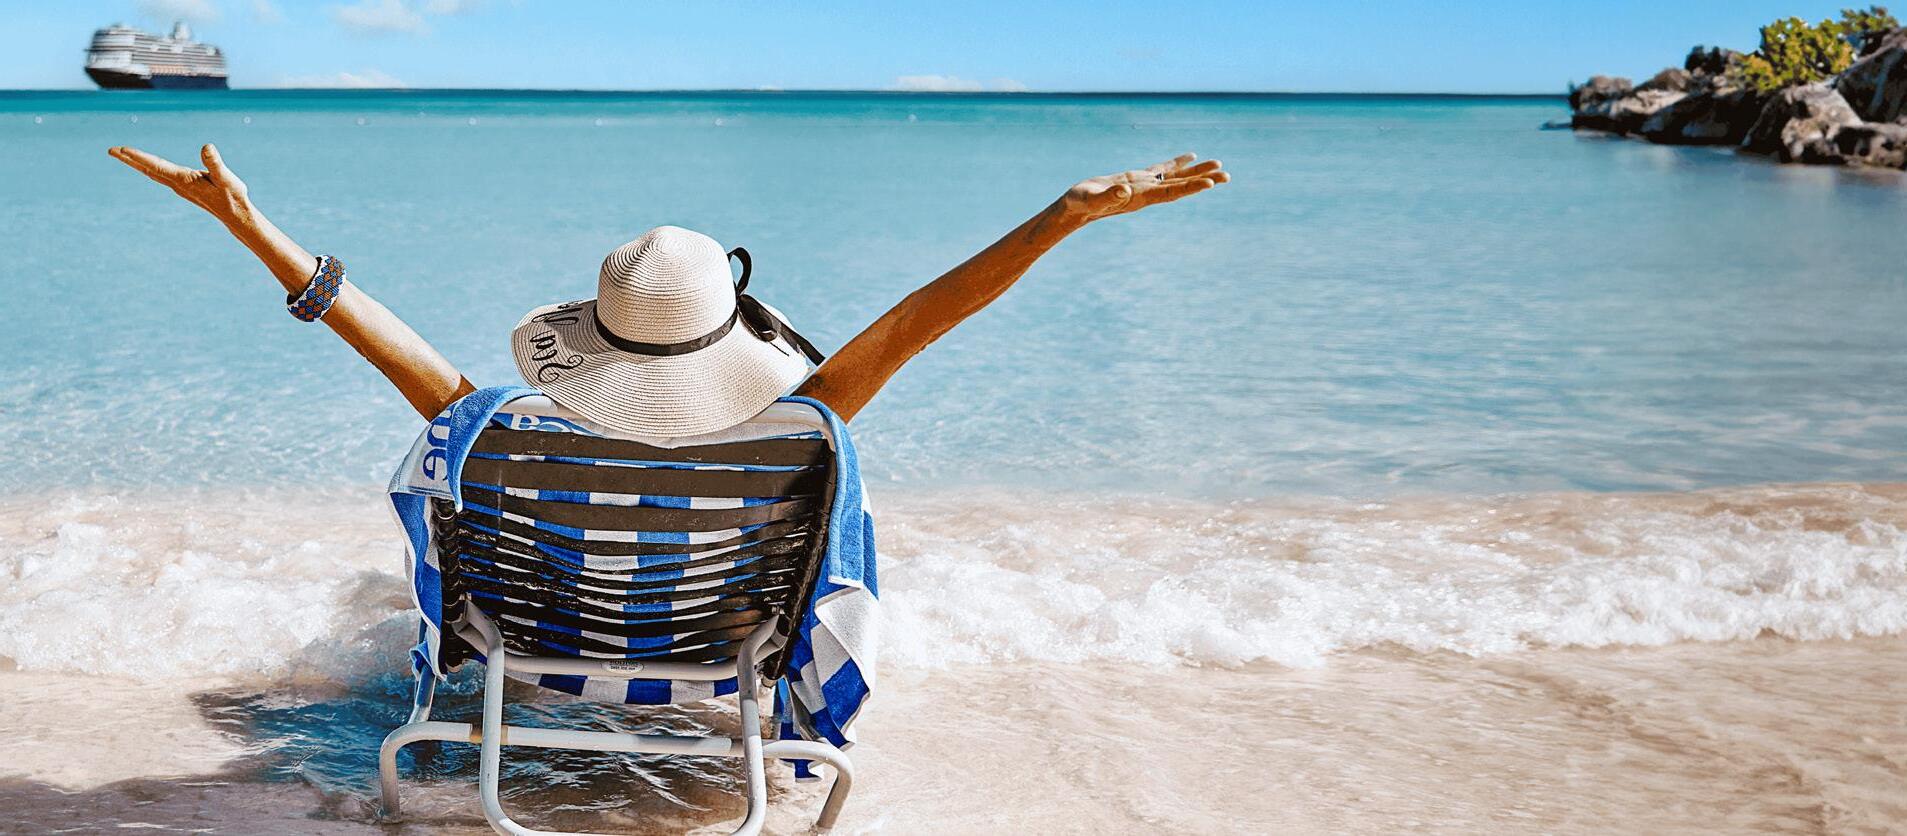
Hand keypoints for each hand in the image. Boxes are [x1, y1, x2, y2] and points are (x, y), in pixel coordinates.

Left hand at [108, 143, 251, 224]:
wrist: (235, 214)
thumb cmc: (232, 196)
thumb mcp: (225, 178)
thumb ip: (214, 163)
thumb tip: (207, 147)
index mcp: (184, 180)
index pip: (156, 166)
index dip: (139, 157)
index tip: (122, 150)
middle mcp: (177, 184)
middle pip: (148, 170)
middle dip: (130, 160)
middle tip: (111, 150)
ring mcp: (179, 187)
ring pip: (153, 172)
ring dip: (137, 163)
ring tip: (123, 154)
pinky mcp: (184, 187)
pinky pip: (161, 175)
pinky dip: (149, 167)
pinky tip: (147, 165)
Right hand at [1057, 152, 1227, 224]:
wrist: (1074, 209)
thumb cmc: (1080, 204)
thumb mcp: (1091, 199)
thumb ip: (1107, 197)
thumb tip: (1124, 191)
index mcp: (1140, 198)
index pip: (1170, 193)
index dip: (1190, 188)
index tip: (1210, 184)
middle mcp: (1147, 193)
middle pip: (1180, 186)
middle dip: (1203, 180)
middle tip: (1227, 176)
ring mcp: (1143, 186)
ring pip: (1175, 177)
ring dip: (1196, 172)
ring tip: (1218, 165)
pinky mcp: (1136, 179)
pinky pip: (1161, 169)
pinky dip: (1177, 163)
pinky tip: (1190, 156)